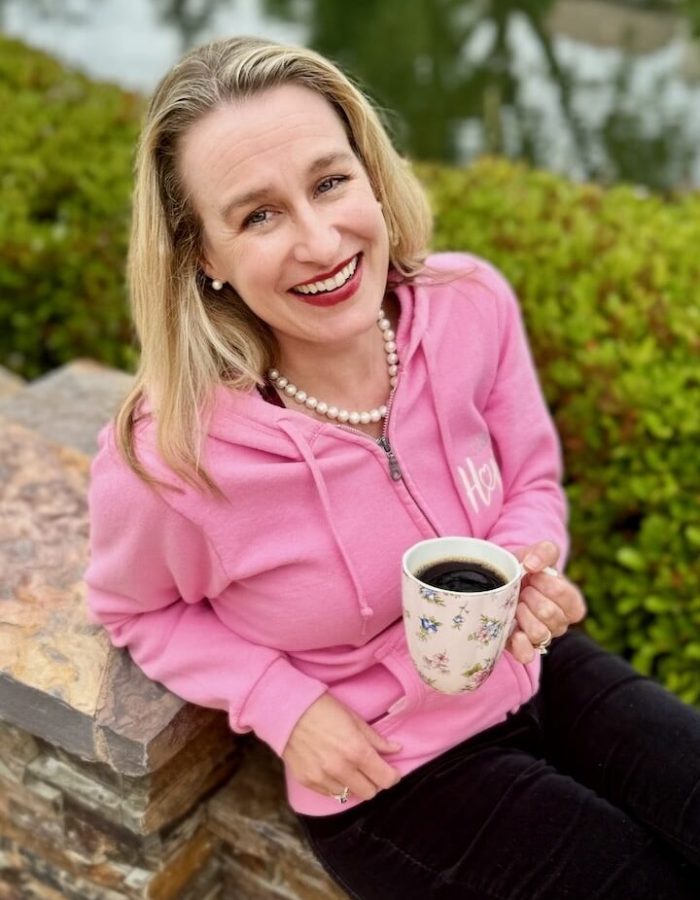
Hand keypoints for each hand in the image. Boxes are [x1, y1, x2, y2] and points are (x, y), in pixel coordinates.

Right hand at [282, 693, 401, 800]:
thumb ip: (376, 739)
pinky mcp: (307, 781)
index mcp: (357, 750)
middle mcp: (341, 769)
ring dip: (354, 784)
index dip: (392, 776)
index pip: (385, 779)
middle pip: (370, 792)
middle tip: (370, 768)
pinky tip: (333, 769)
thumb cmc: (322, 708)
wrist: (286, 710)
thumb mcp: (354, 718)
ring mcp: (322, 778)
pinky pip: (330, 793)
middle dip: (374, 781)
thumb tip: (396, 750)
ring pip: (349, 795)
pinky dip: (336, 785)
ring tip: (349, 767)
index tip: (391, 770)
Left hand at [507, 541, 586, 663]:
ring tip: (516, 604)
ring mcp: (543, 637)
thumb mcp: (537, 553)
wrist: (503, 581)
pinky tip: (514, 633)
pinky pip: (527, 654)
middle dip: (531, 597)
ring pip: (539, 633)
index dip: (545, 583)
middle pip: (550, 614)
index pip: (564, 595)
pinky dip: (520, 645)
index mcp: (571, 602)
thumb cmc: (526, 569)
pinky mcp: (523, 647)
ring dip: (522, 615)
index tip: (533, 575)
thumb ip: (544, 551)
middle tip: (523, 590)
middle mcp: (560, 623)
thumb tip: (532, 565)